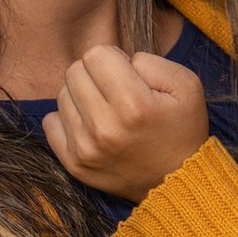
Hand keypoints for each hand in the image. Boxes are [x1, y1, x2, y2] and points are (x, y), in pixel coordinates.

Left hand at [43, 45, 210, 196]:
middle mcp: (105, 128)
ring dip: (82, 97)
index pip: (96, 54)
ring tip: (107, 111)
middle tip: (116, 92)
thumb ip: (150, 60)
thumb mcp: (187, 85)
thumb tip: (117, 60)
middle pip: (74, 72)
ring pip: (62, 95)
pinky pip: (50, 123)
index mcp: (133, 105)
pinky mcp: (74, 165)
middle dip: (95, 74)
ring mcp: (86, 149)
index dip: (114, 59)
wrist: (178, 182)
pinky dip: (68, 119)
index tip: (128, 76)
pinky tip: (91, 126)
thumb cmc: (182, 129)